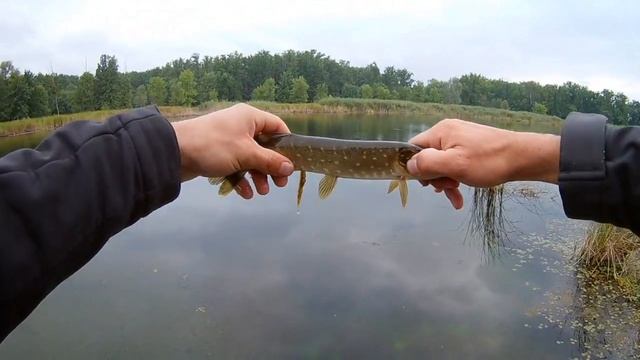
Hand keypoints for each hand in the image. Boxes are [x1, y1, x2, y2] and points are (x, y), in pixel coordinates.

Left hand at [171, 103, 293, 198]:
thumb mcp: (246, 154)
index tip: (292, 163)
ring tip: (261, 192)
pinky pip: (236, 166)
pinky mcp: (217, 154)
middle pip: (265, 146)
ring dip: (258, 175)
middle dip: (272, 166)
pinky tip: (246, 193)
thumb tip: (290, 168)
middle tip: (279, 184)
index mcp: (250, 117)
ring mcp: (228, 140)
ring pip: (250, 159)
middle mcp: (241, 126)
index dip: (286, 145)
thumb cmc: (213, 146)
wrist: (173, 152)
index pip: (277, 127)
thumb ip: (270, 161)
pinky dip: (242, 179)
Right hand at [408, 119, 559, 208]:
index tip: (426, 184)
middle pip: (427, 158)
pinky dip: (456, 179)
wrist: (524, 157)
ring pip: (442, 164)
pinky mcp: (470, 148)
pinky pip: (455, 164)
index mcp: (441, 132)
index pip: (413, 148)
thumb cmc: (488, 161)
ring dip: (446, 182)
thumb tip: (408, 166)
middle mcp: (448, 132)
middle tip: (448, 188)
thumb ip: (428, 164)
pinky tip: (460, 195)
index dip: (415, 167)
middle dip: (435, 177)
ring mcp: (460, 139)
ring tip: (457, 194)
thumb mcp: (454, 165)